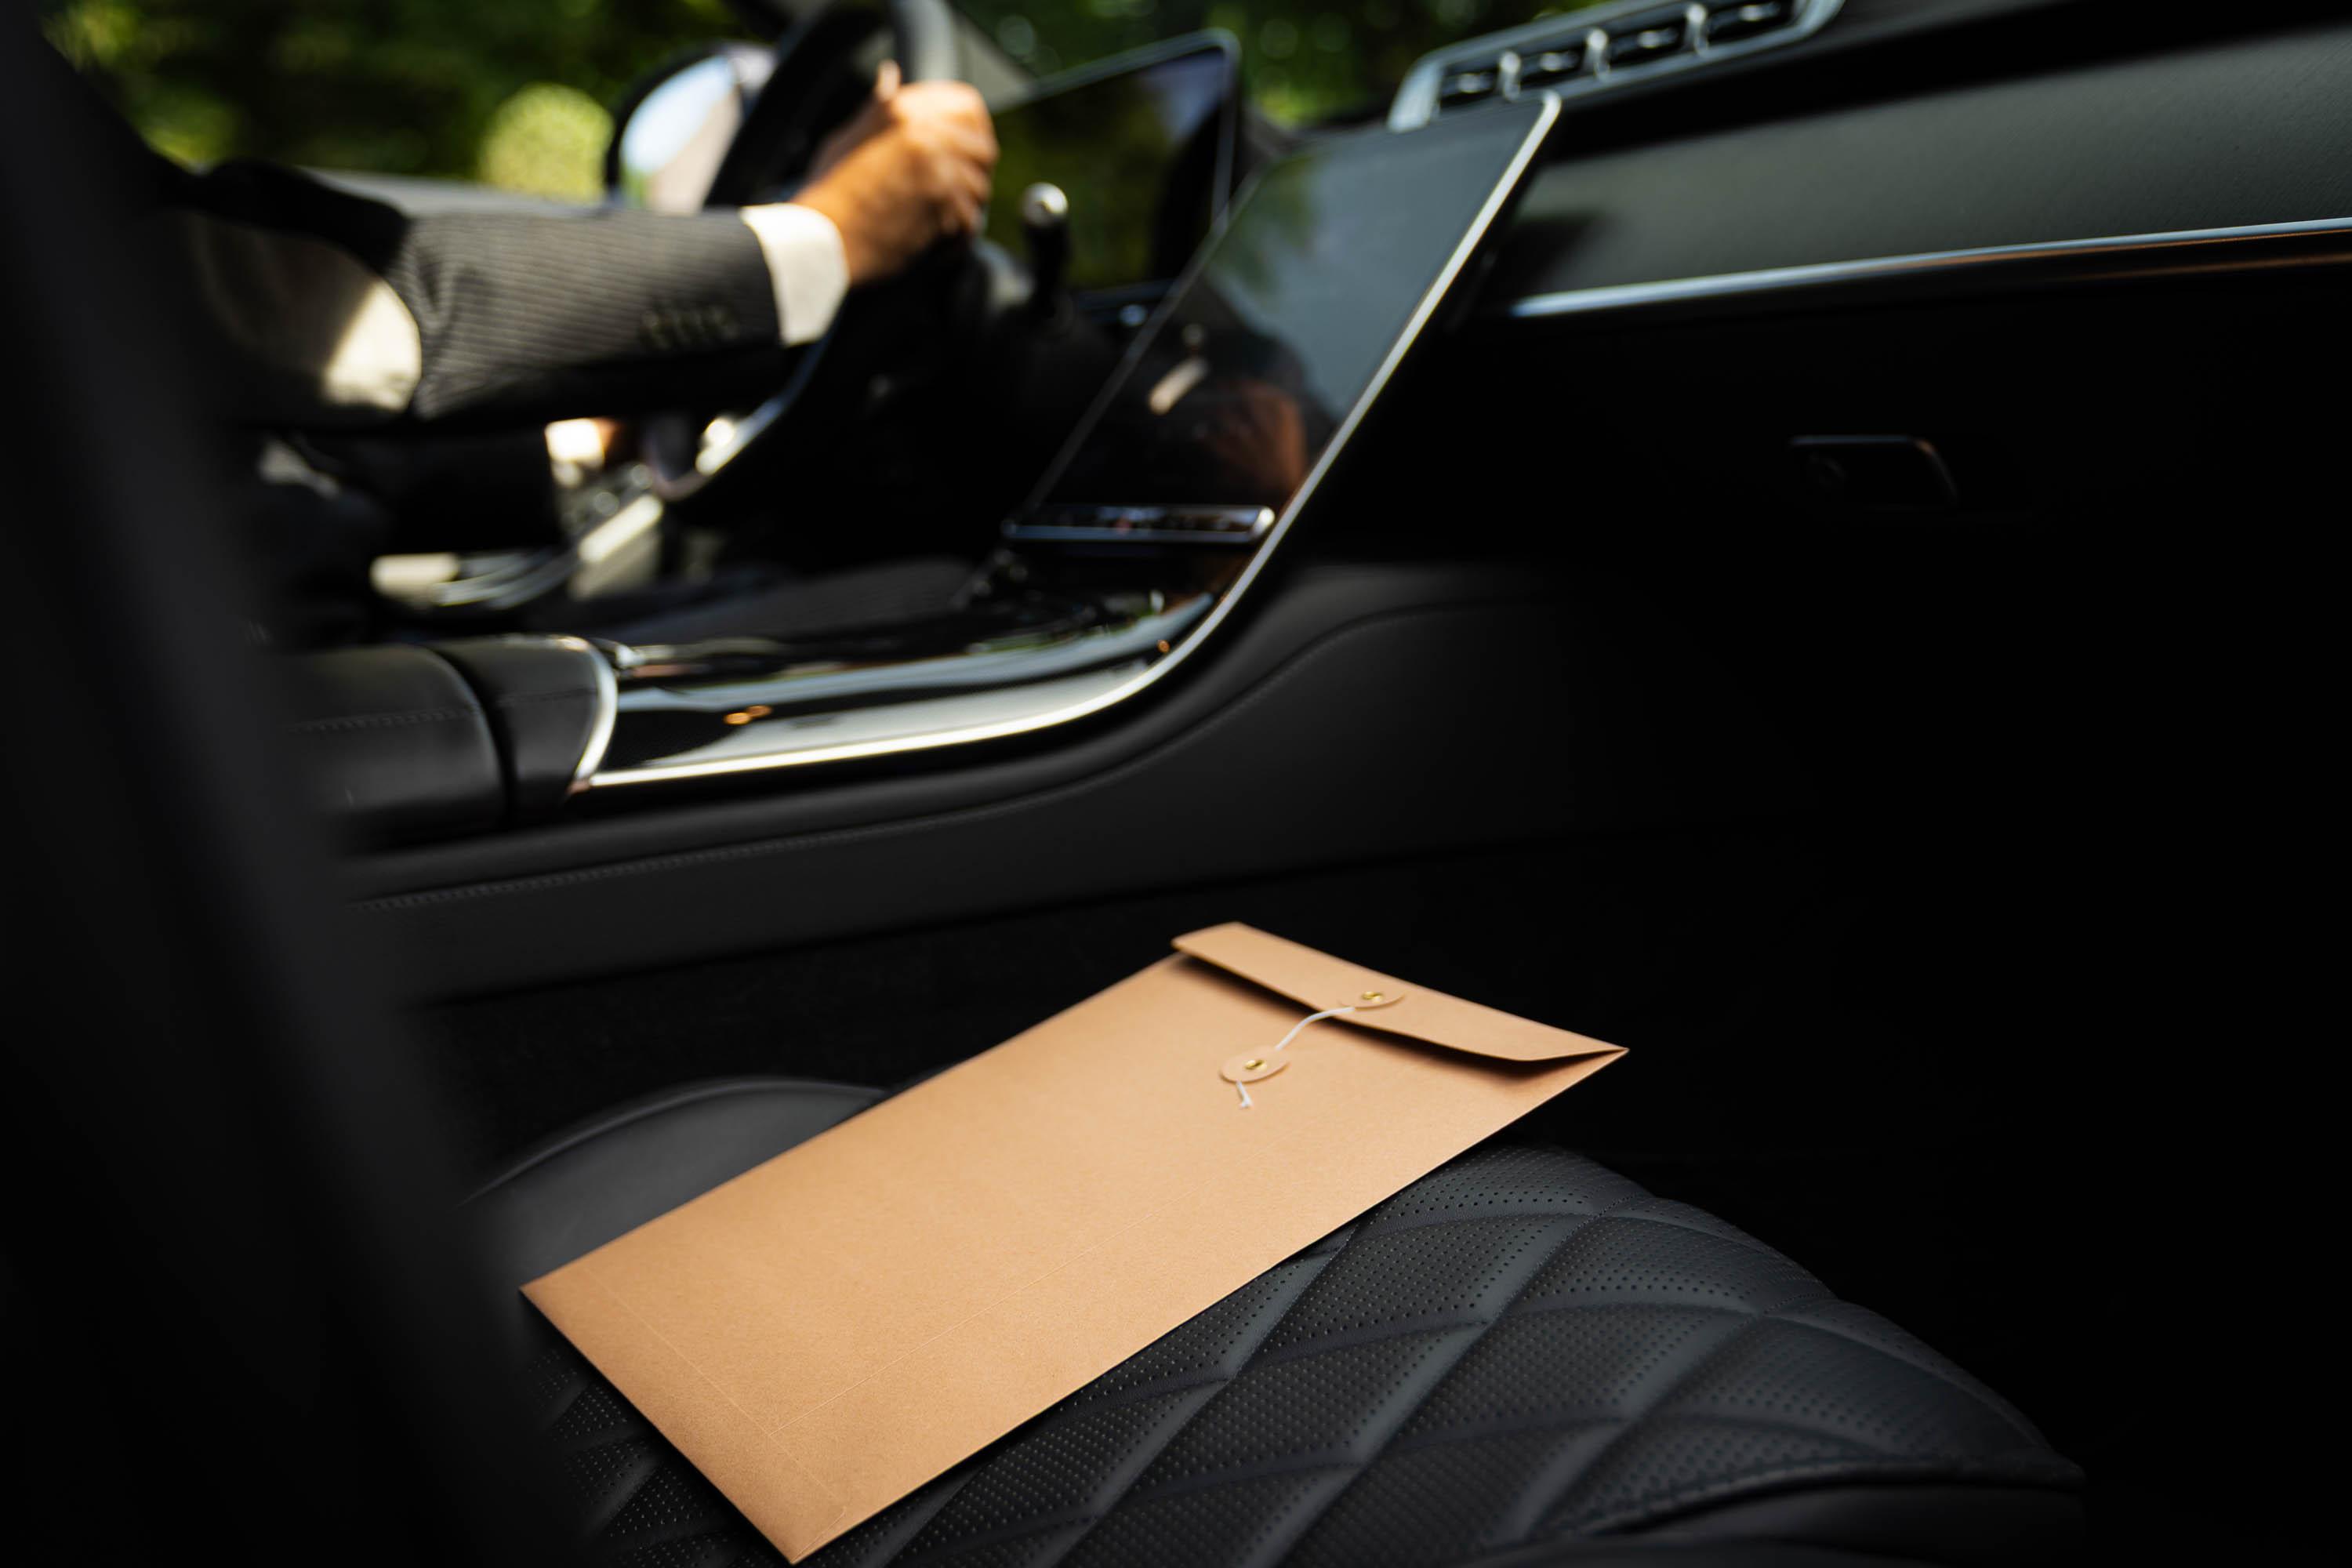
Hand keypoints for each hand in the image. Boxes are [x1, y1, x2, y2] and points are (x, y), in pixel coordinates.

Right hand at [795, 62, 996, 287]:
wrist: (820, 237)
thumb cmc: (828, 191)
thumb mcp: (848, 136)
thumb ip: (878, 108)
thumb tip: (890, 75)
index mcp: (903, 110)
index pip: (968, 107)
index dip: (973, 132)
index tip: (963, 154)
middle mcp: (925, 132)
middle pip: (983, 150)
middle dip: (974, 174)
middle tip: (952, 194)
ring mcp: (937, 167)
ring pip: (979, 189)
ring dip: (963, 209)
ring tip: (934, 221)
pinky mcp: (943, 205)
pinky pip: (970, 222)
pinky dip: (955, 240)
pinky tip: (931, 243)